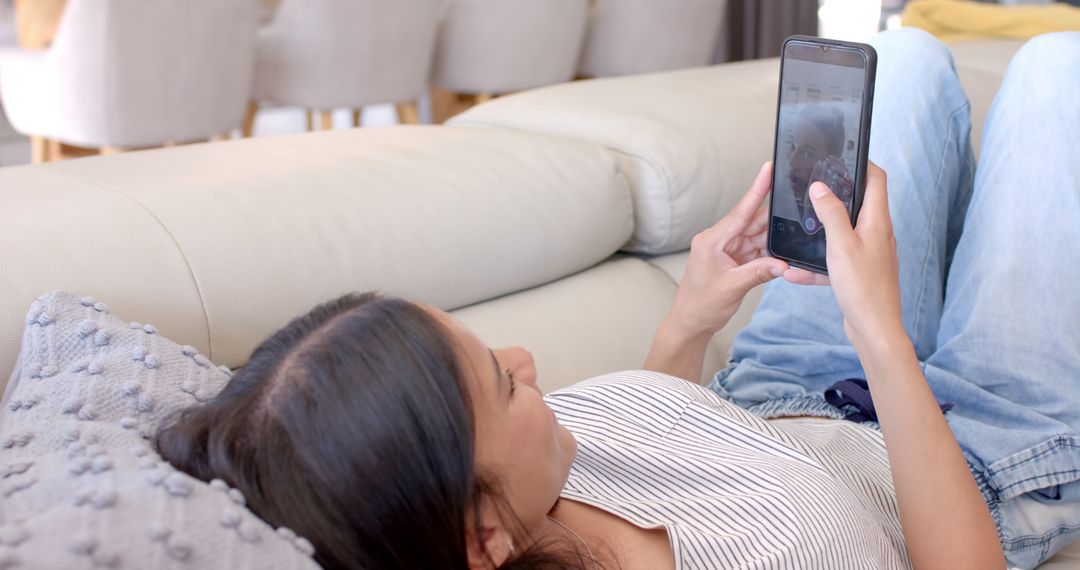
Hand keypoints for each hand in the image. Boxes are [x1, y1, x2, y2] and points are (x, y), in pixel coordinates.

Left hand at [665, 162, 788, 338]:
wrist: (690, 323)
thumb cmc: (702, 305)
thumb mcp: (732, 287)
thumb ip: (759, 272)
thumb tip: (785, 264)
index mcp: (712, 240)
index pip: (741, 211)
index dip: (757, 189)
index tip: (768, 168)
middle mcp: (719, 240)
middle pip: (753, 222)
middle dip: (775, 217)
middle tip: (799, 204)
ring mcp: (728, 250)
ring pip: (757, 236)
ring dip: (775, 238)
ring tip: (797, 232)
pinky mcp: (734, 260)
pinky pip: (757, 250)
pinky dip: (770, 253)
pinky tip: (786, 251)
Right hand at [785, 162, 904, 344]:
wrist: (874, 329)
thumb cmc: (863, 288)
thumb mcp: (840, 245)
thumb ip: (830, 213)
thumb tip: (820, 187)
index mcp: (877, 222)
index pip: (876, 180)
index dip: (862, 164)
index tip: (843, 156)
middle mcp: (878, 234)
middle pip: (859, 204)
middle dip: (835, 197)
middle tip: (812, 190)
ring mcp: (870, 254)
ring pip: (842, 235)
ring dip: (821, 234)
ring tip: (800, 233)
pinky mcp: (861, 273)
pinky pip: (836, 261)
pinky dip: (817, 264)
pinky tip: (796, 273)